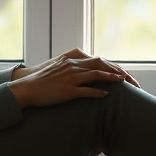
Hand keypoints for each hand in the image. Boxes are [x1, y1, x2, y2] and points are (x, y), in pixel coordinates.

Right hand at [12, 48, 140, 88]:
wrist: (26, 87)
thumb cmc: (42, 78)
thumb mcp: (58, 66)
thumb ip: (71, 65)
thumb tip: (84, 68)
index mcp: (71, 59)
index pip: (97, 60)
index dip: (112, 65)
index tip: (123, 71)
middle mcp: (72, 66)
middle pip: (100, 64)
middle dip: (117, 70)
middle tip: (129, 77)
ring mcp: (70, 78)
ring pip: (96, 75)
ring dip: (111, 78)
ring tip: (123, 82)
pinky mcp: (67, 90)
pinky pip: (86, 91)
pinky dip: (97, 92)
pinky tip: (106, 95)